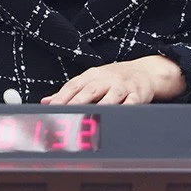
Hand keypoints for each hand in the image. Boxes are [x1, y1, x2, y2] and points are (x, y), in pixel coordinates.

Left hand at [41, 55, 186, 104]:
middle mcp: (106, 79)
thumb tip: (46, 101)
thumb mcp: (91, 81)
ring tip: (90, 118)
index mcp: (92, 75)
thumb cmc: (112, 79)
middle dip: (77, 103)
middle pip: (90, 91)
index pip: (74, 85)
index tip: (51, 108)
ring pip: (111, 96)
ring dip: (101, 106)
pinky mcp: (138, 95)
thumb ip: (70, 93)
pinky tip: (119, 117)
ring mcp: (123, 87)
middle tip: (66, 115)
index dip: (62, 97)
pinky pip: (132, 102)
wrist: (144, 72)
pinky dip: (126, 109)